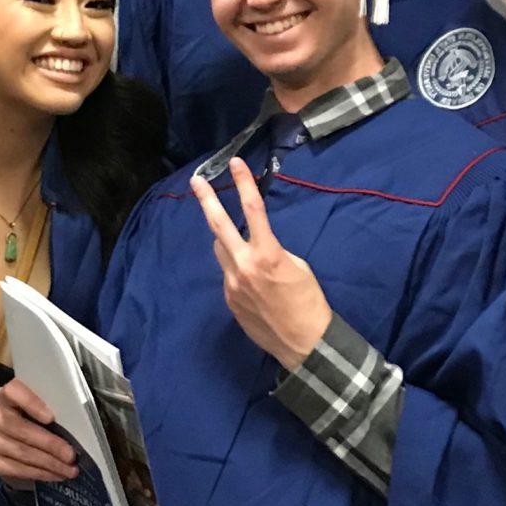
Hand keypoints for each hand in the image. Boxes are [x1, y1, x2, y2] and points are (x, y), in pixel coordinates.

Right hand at [0, 379, 76, 487]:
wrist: (16, 442)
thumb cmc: (36, 421)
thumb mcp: (42, 409)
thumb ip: (51, 409)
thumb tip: (76, 424)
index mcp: (6, 395)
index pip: (13, 391)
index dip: (31, 403)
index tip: (51, 418)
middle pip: (21, 429)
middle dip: (50, 445)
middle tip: (71, 456)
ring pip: (21, 452)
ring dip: (49, 464)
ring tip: (69, 470)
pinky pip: (16, 469)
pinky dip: (39, 473)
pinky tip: (54, 475)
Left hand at [190, 159, 329, 367]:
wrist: (304, 343)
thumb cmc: (309, 301)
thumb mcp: (298, 266)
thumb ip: (273, 251)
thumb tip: (256, 247)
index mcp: (267, 254)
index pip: (253, 210)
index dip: (243, 183)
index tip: (236, 163)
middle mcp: (244, 266)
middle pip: (219, 226)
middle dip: (207, 200)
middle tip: (196, 181)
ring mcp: (232, 284)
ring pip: (221, 251)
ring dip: (228, 241)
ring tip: (243, 245)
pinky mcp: (229, 300)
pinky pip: (228, 274)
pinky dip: (237, 269)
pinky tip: (255, 282)